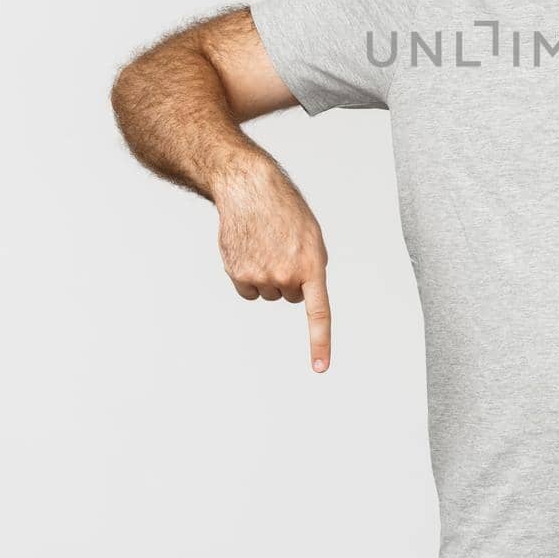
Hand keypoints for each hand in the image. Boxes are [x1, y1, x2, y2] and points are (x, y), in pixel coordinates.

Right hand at [214, 161, 332, 372]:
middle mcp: (285, 276)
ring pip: (269, 293)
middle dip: (289, 278)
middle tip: (282, 249)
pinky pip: (249, 291)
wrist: (250, 189)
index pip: (318, 312)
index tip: (320, 368)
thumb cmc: (285, 211)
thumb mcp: (311, 236)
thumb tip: (305, 294)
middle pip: (290, 296)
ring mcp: (260, 277)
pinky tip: (249, 251)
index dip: (320, 342)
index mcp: (311, 266)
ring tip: (266, 245)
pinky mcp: (238, 274)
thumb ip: (313, 268)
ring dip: (268, 275)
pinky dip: (249, 276)